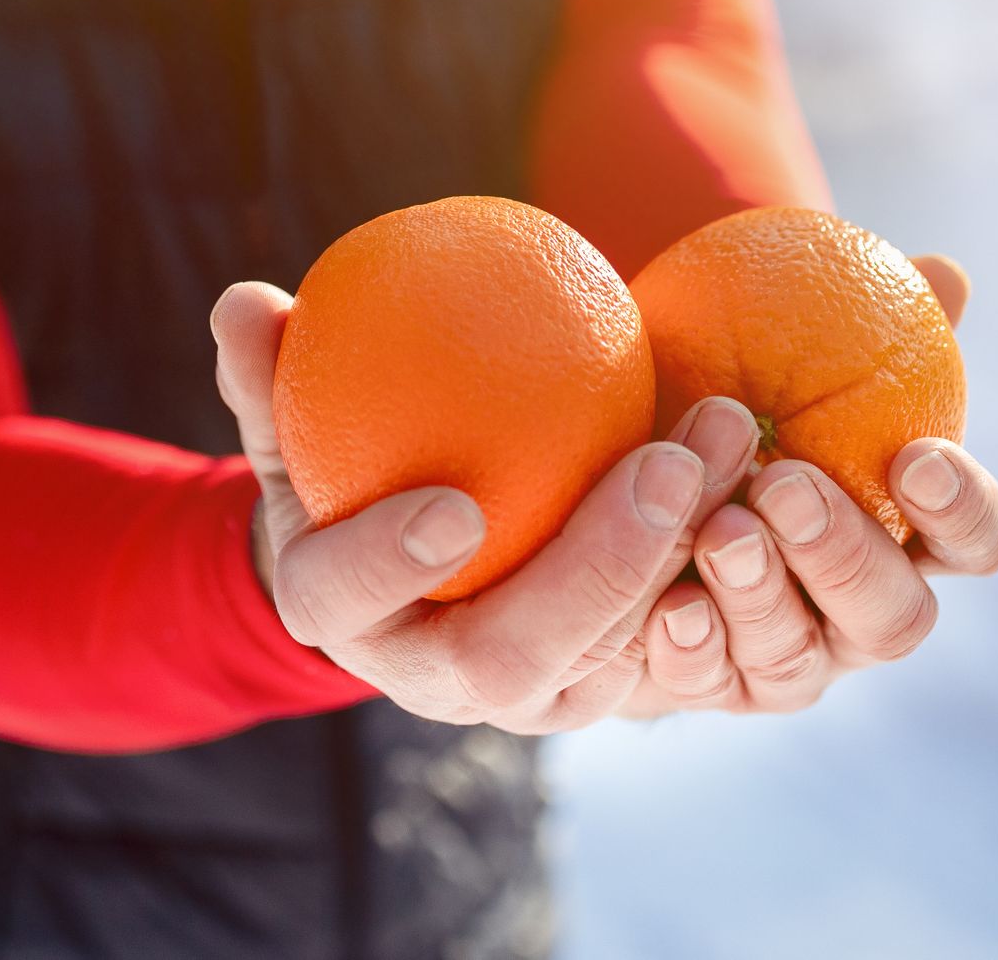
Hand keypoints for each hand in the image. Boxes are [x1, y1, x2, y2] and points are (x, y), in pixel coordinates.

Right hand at [211, 282, 758, 734]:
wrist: (410, 568)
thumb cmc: (340, 473)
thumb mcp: (293, 421)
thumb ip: (268, 372)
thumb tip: (244, 303)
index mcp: (339, 613)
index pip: (345, 599)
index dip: (388, 560)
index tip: (450, 500)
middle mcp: (434, 680)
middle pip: (512, 658)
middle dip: (594, 570)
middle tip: (662, 465)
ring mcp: (531, 694)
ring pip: (616, 650)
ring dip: (683, 544)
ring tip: (725, 431)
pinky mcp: (607, 680)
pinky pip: (672, 630)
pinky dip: (716, 549)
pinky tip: (753, 455)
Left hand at [622, 253, 997, 715]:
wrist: (621, 466)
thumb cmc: (727, 396)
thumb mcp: (775, 347)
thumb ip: (862, 319)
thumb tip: (943, 271)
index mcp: (910, 539)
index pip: (975, 542)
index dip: (961, 511)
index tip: (914, 454)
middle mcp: (861, 615)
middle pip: (893, 617)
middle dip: (843, 554)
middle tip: (784, 487)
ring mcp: (787, 662)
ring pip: (796, 655)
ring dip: (759, 592)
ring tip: (716, 530)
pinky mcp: (707, 684)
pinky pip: (704, 680)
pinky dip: (692, 644)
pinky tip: (664, 603)